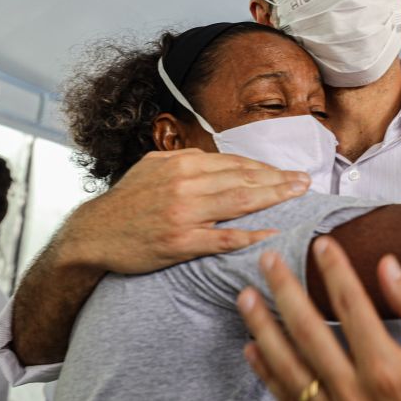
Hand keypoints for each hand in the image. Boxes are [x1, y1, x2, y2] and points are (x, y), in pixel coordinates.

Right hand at [62, 148, 309, 272]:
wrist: (93, 234)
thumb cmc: (127, 202)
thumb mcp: (152, 168)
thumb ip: (186, 161)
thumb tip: (218, 159)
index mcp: (181, 164)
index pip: (234, 163)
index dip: (265, 169)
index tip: (287, 173)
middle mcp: (185, 185)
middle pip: (243, 179)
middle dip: (279, 180)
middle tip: (306, 182)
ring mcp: (184, 213)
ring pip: (239, 203)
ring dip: (274, 199)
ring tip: (298, 197)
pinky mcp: (180, 242)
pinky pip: (222, 238)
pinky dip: (249, 235)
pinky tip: (271, 233)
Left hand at [237, 237, 400, 400]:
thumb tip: (388, 265)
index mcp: (386, 366)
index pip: (350, 303)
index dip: (334, 269)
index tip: (321, 242)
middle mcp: (353, 390)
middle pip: (308, 330)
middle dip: (284, 289)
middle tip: (267, 259)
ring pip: (287, 364)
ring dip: (263, 327)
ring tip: (246, 296)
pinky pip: (286, 396)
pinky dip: (266, 371)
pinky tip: (252, 346)